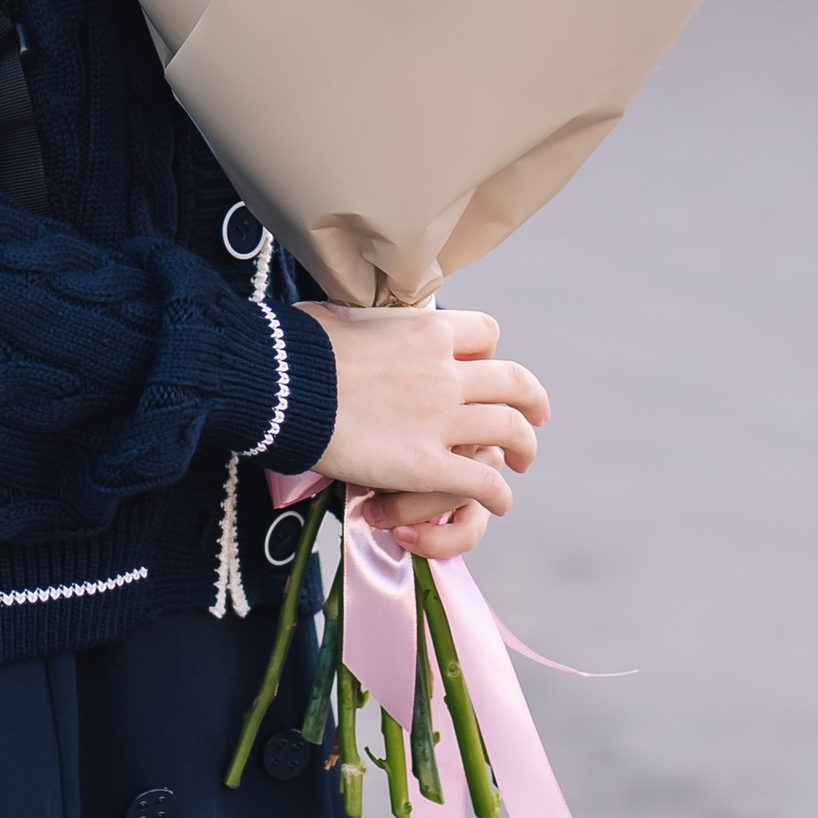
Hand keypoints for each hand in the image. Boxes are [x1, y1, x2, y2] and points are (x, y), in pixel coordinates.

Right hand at [297, 304, 548, 539]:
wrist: (282, 386)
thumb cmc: (298, 348)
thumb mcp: (343, 316)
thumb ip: (367, 325)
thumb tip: (351, 325)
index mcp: (428, 330)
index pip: (485, 333)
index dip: (488, 352)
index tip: (482, 367)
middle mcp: (446, 371)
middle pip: (512, 382)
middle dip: (531, 400)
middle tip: (535, 415)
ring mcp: (441, 420)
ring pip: (508, 430)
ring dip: (523, 446)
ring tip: (521, 460)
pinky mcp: (426, 465)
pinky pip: (480, 481)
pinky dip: (498, 493)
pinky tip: (499, 501)